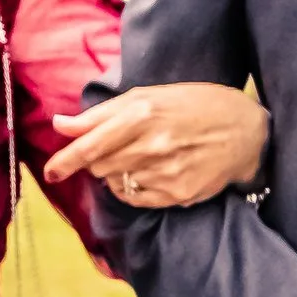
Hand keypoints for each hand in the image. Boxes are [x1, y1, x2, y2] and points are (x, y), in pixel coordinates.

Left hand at [46, 81, 269, 207]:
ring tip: (143, 157)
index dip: (65, 161)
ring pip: (116, 184)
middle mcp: (152, 145)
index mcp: (142, 114)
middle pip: (99, 166)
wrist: (246, 131)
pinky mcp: (177, 195)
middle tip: (120, 148)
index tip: (50, 172)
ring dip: (118, 174)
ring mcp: (165, 173)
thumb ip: (101, 114)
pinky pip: (137, 199)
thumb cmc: (194, 105)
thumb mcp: (149, 96)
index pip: (90, 145)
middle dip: (98, 161)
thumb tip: (60, 124)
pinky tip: (153, 172)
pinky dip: (135, 189)